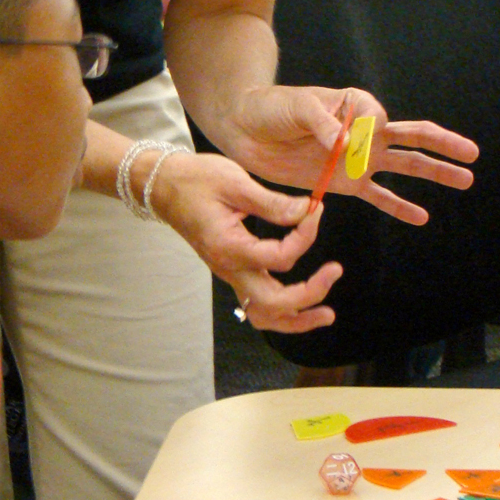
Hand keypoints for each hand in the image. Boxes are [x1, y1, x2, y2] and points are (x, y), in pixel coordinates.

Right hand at [147, 150, 341, 332]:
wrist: (163, 185)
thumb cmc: (195, 179)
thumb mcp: (235, 182)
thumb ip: (273, 203)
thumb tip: (308, 211)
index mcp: (229, 247)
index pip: (281, 257)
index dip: (306, 236)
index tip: (316, 210)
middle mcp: (228, 269)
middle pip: (275, 304)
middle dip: (310, 295)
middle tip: (335, 271)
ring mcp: (229, 274)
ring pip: (264, 316)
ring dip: (297, 319)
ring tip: (326, 313)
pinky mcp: (231, 271)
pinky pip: (257, 305)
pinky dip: (282, 311)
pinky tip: (302, 303)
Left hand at [230, 85, 478, 225]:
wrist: (245, 129)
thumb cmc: (271, 108)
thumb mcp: (297, 107)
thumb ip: (325, 124)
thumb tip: (349, 144)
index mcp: (355, 104)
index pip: (381, 118)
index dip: (370, 133)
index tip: (342, 140)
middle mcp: (363, 131)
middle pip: (410, 139)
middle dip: (442, 147)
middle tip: (473, 154)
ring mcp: (357, 158)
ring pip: (403, 167)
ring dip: (433, 174)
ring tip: (465, 181)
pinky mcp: (344, 181)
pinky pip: (377, 196)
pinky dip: (398, 206)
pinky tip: (421, 217)